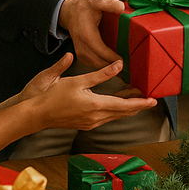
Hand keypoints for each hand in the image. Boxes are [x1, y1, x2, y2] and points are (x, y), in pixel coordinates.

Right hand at [25, 54, 155, 130]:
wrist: (36, 115)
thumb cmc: (52, 96)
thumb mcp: (76, 80)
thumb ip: (99, 74)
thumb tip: (118, 65)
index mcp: (95, 105)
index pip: (124, 105)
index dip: (140, 103)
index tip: (152, 100)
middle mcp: (95, 117)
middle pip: (123, 113)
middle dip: (138, 105)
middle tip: (150, 99)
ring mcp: (90, 123)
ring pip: (115, 116)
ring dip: (127, 108)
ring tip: (137, 98)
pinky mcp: (86, 124)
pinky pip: (107, 118)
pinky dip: (116, 111)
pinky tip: (118, 104)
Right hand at [59, 0, 122, 66]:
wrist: (70, 13)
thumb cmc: (84, 8)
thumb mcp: (96, 2)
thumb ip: (109, 4)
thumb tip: (121, 7)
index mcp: (87, 34)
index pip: (100, 50)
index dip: (111, 57)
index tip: (122, 60)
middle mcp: (82, 45)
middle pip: (98, 61)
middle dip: (112, 66)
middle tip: (125, 65)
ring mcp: (80, 51)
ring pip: (95, 65)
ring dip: (107, 67)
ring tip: (120, 66)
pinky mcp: (81, 55)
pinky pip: (92, 64)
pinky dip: (102, 66)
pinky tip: (111, 64)